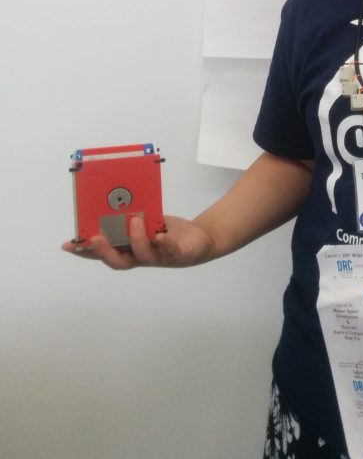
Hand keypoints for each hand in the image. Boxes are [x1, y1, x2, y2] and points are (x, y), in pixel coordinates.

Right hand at [61, 215, 214, 269]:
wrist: (198, 240)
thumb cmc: (166, 230)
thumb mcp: (146, 218)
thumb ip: (131, 214)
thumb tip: (113, 197)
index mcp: (129, 249)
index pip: (104, 253)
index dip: (86, 251)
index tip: (69, 244)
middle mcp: (140, 257)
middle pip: (118, 261)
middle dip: (104, 251)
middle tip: (93, 238)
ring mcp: (158, 257)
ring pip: (142, 256)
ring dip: (135, 240)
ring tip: (133, 222)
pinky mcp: (177, 254)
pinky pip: (169, 251)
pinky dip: (163, 243)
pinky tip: (160, 235)